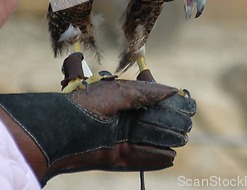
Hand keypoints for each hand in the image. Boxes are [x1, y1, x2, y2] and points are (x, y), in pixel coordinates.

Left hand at [0, 79, 195, 185]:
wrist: (60, 129)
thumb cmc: (88, 104)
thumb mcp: (120, 92)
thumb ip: (146, 91)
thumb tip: (172, 89)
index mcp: (118, 97)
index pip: (146, 96)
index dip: (162, 95)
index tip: (178, 94)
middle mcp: (119, 117)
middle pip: (149, 119)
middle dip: (167, 120)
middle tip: (186, 121)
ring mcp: (116, 137)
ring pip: (146, 138)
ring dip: (165, 139)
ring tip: (183, 138)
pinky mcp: (114, 157)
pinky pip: (138, 158)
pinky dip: (154, 158)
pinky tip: (170, 157)